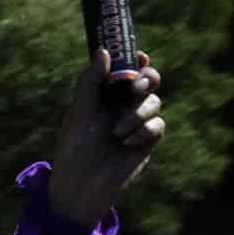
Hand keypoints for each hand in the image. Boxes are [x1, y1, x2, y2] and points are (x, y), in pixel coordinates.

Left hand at [47, 49, 166, 224]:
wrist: (82, 184)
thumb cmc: (75, 147)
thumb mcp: (81, 111)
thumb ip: (91, 81)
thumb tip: (104, 51)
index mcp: (106, 93)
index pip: (126, 68)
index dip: (136, 59)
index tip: (139, 56)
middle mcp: (123, 103)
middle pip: (148, 80)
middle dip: (146, 80)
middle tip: (135, 87)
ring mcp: (137, 121)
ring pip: (154, 102)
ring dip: (137, 114)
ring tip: (117, 132)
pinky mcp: (147, 140)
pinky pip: (158, 125)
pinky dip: (144, 131)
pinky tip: (126, 143)